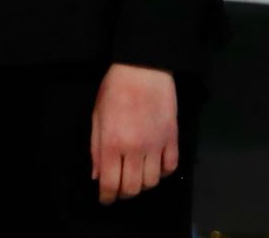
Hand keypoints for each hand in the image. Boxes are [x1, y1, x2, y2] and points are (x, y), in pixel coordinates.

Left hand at [90, 63, 177, 205]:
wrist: (143, 68)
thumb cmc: (115, 88)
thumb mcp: (96, 115)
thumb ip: (96, 148)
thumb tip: (97, 175)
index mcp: (112, 143)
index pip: (111, 183)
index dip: (107, 197)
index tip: (105, 199)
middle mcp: (135, 148)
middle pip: (133, 187)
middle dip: (124, 193)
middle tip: (119, 188)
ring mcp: (156, 145)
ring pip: (153, 182)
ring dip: (143, 184)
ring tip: (136, 176)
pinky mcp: (173, 139)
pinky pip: (171, 167)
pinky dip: (163, 172)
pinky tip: (155, 166)